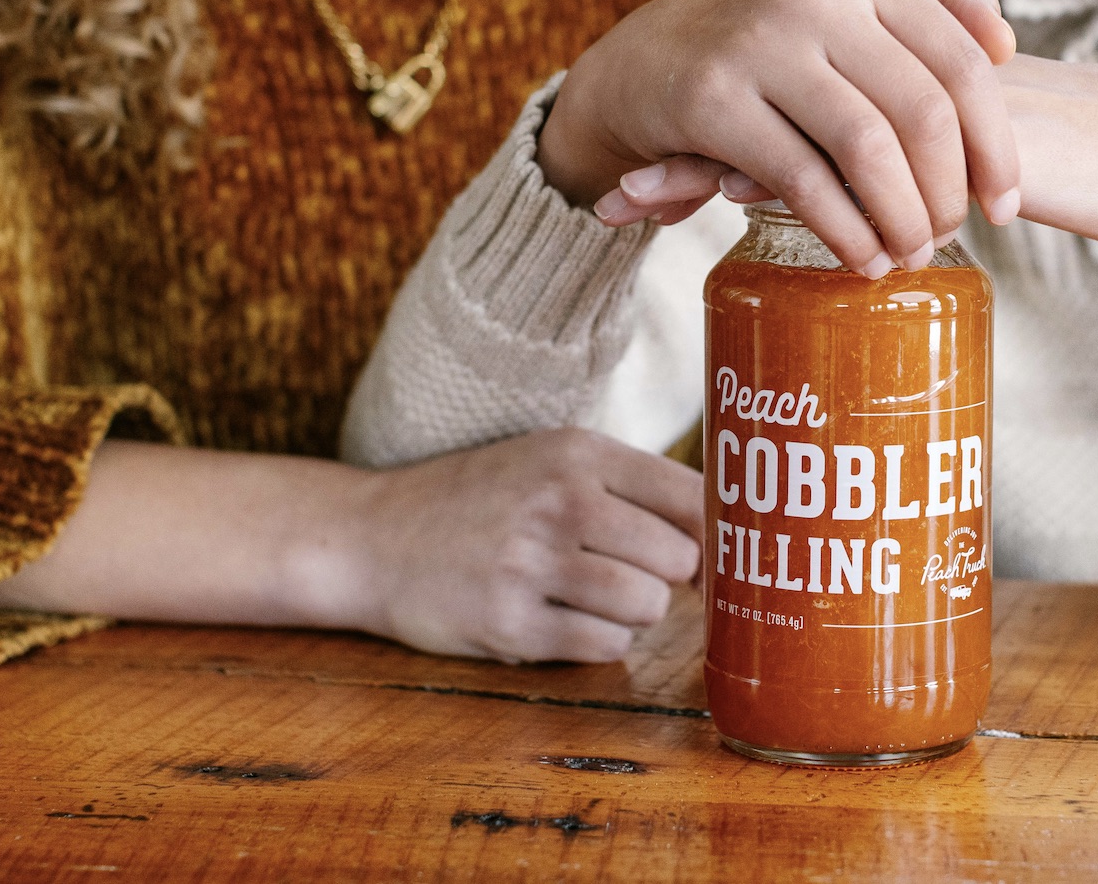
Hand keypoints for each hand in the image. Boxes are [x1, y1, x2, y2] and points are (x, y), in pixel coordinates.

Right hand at [350, 428, 703, 663]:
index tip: (707, 551)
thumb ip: (630, 486)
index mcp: (578, 453)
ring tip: (590, 594)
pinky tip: (562, 618)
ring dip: (632, 612)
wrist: (373, 537)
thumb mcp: (549, 459)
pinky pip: (604, 646)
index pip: (693, 496)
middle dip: (667, 576)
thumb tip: (724, 538)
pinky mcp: (510, 624)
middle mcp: (559, 502)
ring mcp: (532, 564)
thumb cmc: (479, 498)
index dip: (714, 533)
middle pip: (679, 559)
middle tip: (629, 572)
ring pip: (648, 607)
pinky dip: (597, 641)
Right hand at [538, 0, 1022, 276]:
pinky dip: (844, 229)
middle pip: (922, 112)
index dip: (996, 144)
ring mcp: (761, 43)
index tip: (1006, 206)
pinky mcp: (712, 97)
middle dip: (947, 191)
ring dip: (900, 217)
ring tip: (909, 254)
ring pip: (866, 147)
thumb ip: (932, 4)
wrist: (648, 55)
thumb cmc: (774, 43)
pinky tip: (861, 257)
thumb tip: (1006, 42)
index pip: (962, 64)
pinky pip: (801, 179)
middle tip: (949, 237)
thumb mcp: (847, 0)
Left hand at [603, 53, 1097, 303]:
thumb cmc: (1077, 168)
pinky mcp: (964, 131)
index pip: (784, 90)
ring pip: (798, 123)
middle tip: (615, 192)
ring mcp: (932, 96)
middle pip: (769, 99)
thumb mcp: (976, 163)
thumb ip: (912, 164)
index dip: (712, 125)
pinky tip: (743, 192)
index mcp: (898, 76)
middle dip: (688, 143)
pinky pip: (864, 151)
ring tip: (641, 199)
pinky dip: (796, 172)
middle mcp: (905, 72)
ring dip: (714, 161)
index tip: (640, 170)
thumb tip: (847, 201)